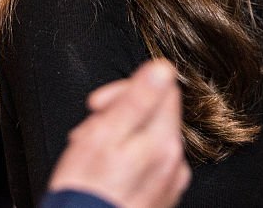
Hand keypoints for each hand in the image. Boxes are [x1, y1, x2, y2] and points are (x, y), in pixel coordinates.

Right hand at [48, 59, 190, 207]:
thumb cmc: (86, 191)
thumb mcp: (104, 136)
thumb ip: (137, 99)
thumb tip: (162, 68)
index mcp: (164, 141)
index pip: (163, 87)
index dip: (126, 88)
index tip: (99, 104)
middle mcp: (175, 161)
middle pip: (156, 113)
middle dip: (119, 114)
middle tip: (88, 131)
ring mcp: (170, 181)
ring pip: (149, 138)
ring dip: (120, 137)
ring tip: (91, 154)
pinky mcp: (161, 197)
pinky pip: (149, 164)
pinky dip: (127, 161)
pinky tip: (105, 173)